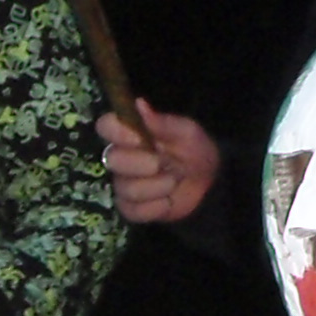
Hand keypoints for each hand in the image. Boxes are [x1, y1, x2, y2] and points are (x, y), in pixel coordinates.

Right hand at [98, 101, 218, 225]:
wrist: (209, 184)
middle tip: (163, 164)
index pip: (106, 126)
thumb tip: (139, 104)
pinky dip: (157, 207)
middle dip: (141, 163)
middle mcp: (121, 159)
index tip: (137, 138)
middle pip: (112, 159)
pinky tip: (168, 201)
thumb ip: (162, 122)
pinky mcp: (130, 209)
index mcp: (131, 135)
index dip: (117, 132)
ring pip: (127, 188)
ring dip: (158, 187)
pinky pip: (134, 211)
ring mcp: (123, 185)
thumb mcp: (186, 132)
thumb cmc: (196, 152)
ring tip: (173, 182)